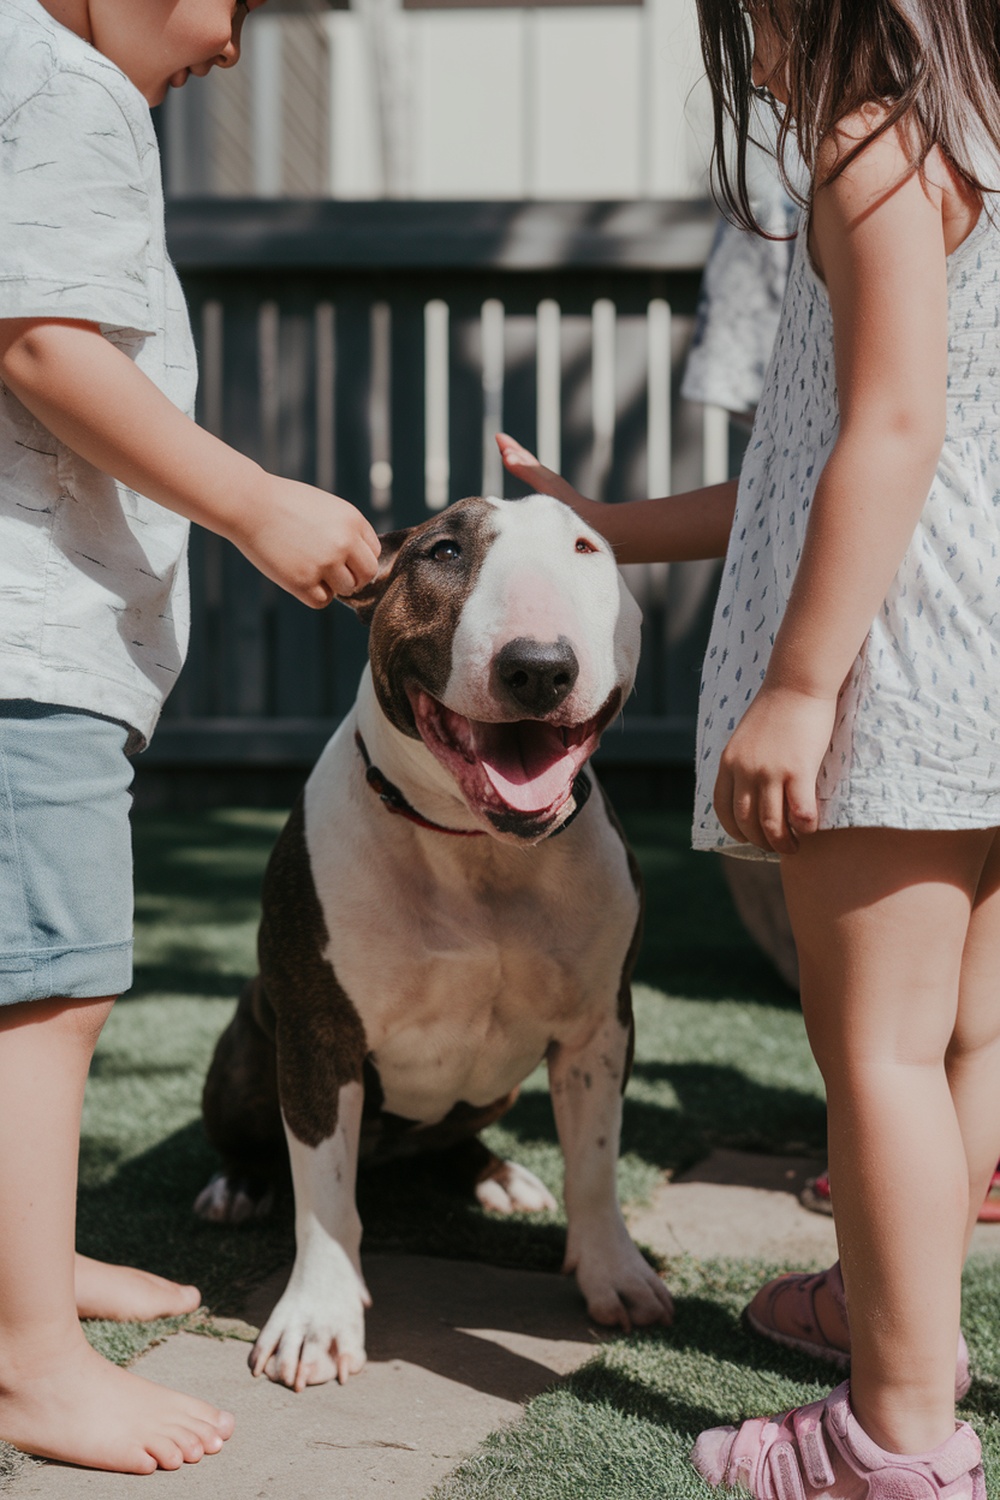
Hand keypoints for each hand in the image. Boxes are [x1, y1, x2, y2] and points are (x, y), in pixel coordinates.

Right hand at [230, 476, 380, 607]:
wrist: (249, 504)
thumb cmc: (286, 504)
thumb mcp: (327, 508)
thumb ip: (347, 531)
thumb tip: (359, 564)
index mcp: (353, 520)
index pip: (373, 553)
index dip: (358, 559)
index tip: (340, 556)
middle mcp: (344, 543)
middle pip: (367, 575)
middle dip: (353, 576)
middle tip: (332, 572)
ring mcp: (324, 563)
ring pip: (346, 589)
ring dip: (333, 585)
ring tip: (310, 568)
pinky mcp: (302, 581)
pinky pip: (322, 601)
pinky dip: (314, 594)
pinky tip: (300, 578)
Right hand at [495, 433, 592, 510]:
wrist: (596, 526)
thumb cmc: (571, 508)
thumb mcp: (545, 487)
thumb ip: (527, 471)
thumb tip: (507, 455)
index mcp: (545, 477)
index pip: (523, 458)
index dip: (510, 448)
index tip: (498, 436)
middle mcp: (549, 483)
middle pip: (529, 463)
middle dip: (515, 454)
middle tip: (502, 443)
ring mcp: (554, 494)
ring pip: (534, 475)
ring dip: (522, 466)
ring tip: (513, 461)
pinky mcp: (556, 507)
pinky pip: (539, 489)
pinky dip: (530, 482)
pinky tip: (530, 493)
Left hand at [713, 683, 837, 853]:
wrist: (797, 682)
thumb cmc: (777, 707)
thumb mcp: (745, 737)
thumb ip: (743, 762)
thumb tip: (749, 787)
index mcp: (728, 762)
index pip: (723, 809)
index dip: (735, 830)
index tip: (748, 838)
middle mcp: (744, 770)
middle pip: (746, 821)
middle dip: (761, 842)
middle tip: (777, 847)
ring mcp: (769, 771)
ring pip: (771, 824)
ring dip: (783, 843)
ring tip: (793, 847)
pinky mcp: (797, 769)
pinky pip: (800, 812)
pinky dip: (805, 827)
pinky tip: (810, 829)